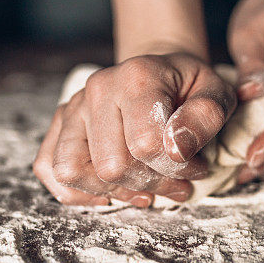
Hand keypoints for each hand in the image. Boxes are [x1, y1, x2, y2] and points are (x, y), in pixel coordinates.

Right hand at [34, 52, 236, 206]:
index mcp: (136, 77)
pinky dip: (76, 191)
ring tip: (143, 190)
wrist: (157, 71)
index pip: (145, 145)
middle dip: (150, 185)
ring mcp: (73, 107)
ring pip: (73, 171)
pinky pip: (48, 168)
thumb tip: (177, 149)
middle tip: (175, 183)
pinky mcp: (59, 124)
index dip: (175, 169)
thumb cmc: (188, 86)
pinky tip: (109, 191)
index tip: (195, 168)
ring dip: (113, 191)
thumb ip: (204, 117)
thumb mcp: (216, 93)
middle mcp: (96, 89)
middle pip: (110, 166)